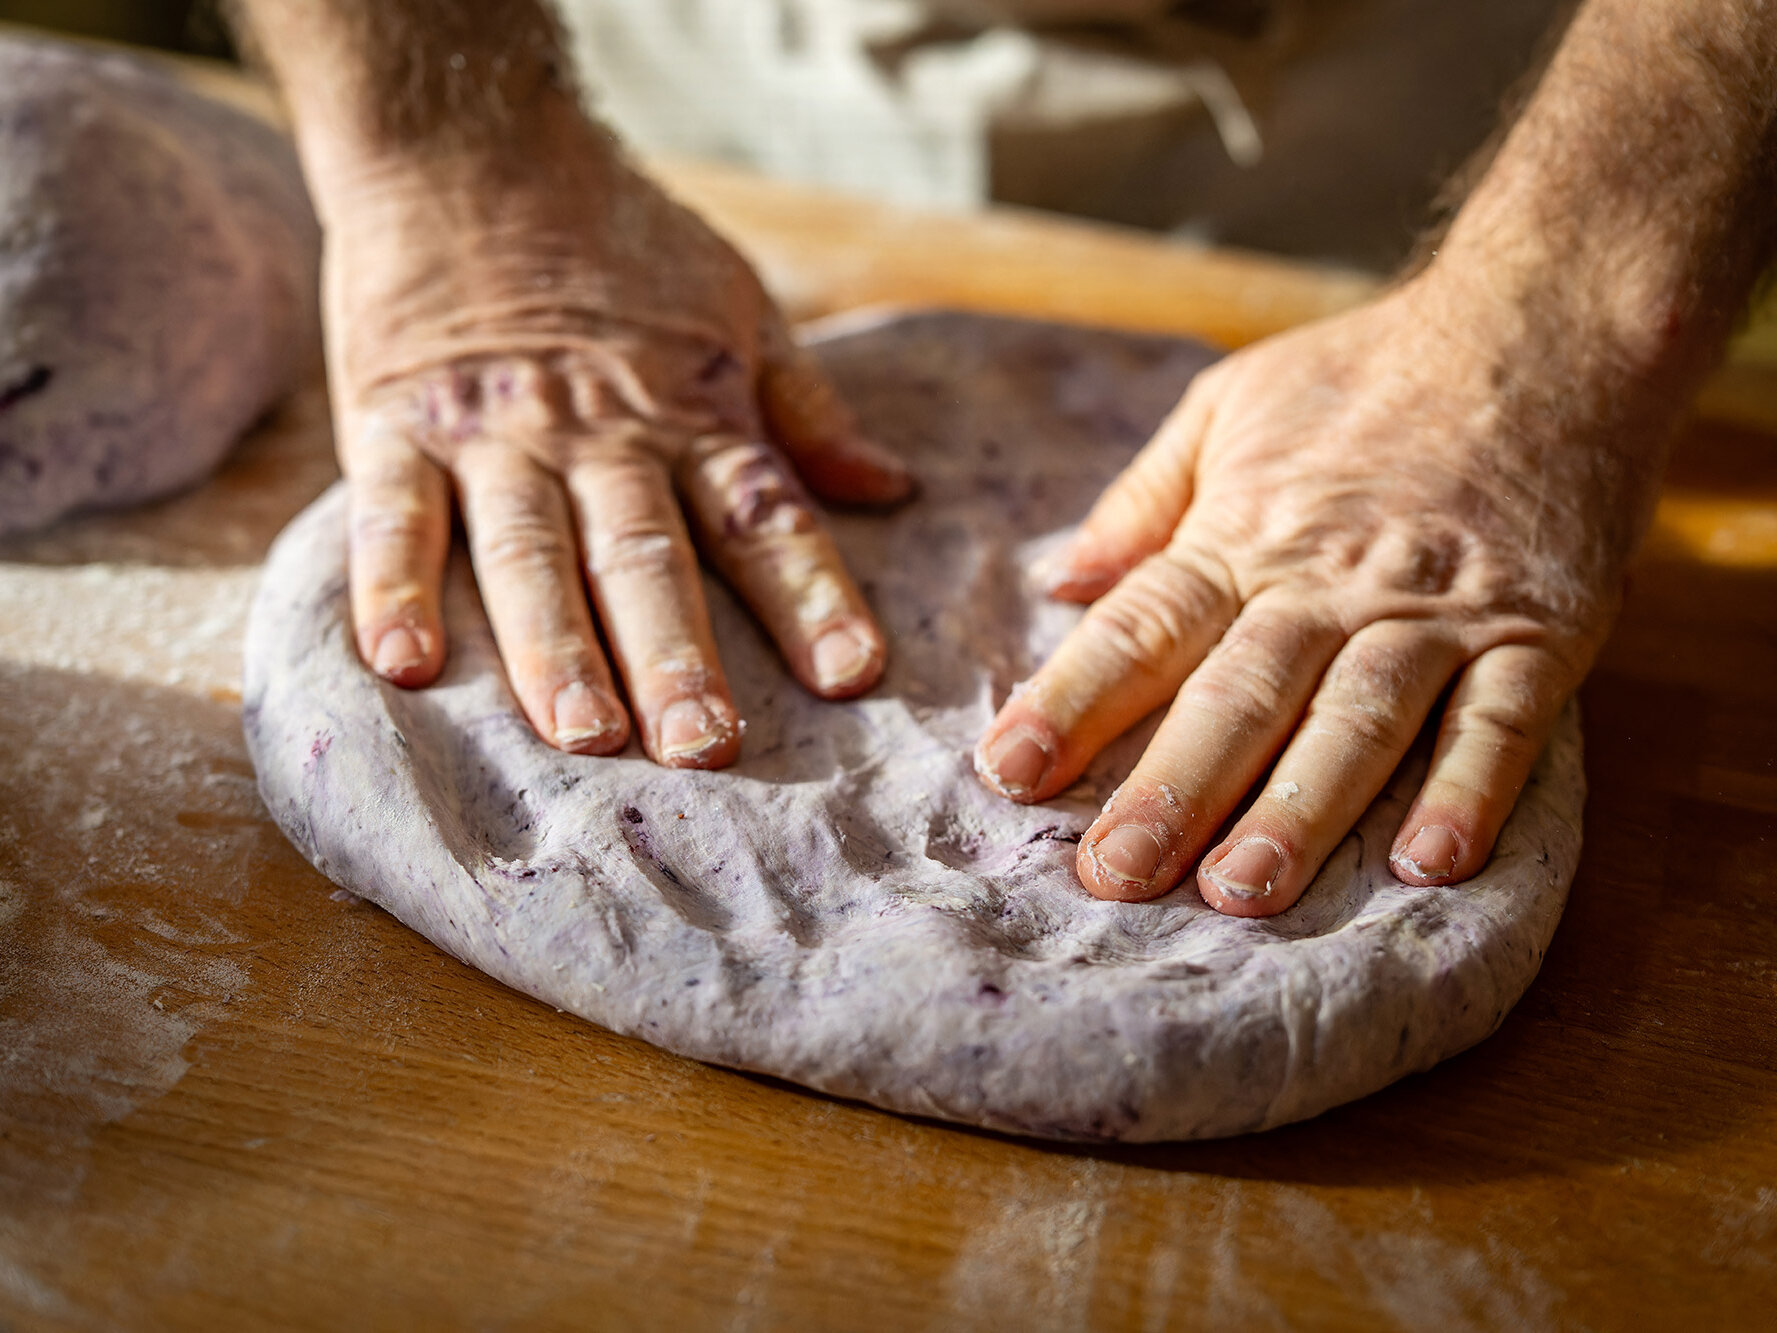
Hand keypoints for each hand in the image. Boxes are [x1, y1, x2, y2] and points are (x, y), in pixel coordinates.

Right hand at [321, 94, 909, 765]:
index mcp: (693, 414)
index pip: (764, 517)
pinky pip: (393, 515)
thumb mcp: (740, 304)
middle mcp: (599, 435)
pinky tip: (404, 663)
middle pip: (645, 555)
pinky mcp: (395, 425)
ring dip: (555, 648)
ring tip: (583, 733)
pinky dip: (393, 587)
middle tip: (704, 747)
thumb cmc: (620, 238)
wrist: (471, 145)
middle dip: (678, 655)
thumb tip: (892, 490)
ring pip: (529, 551)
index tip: (852, 675)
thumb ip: (808, 407)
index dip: (811, 596)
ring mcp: (495, 434)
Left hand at [973, 274, 1667, 914]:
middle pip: (1238, 693)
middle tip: (1113, 875)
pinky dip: (1471, 791)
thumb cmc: (1368, 374)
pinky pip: (1502, 720)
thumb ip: (1141, 501)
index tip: (1008, 772)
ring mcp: (1436, 610)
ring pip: (1357, 720)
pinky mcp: (1538, 630)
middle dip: (1171, 789)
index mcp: (1243, 536)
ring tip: (1240, 891)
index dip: (1073, 702)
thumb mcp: (1228, 404)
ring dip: (1299, 811)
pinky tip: (1430, 864)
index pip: (1142, 629)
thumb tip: (1058, 582)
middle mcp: (1330, 582)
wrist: (1545, 321)